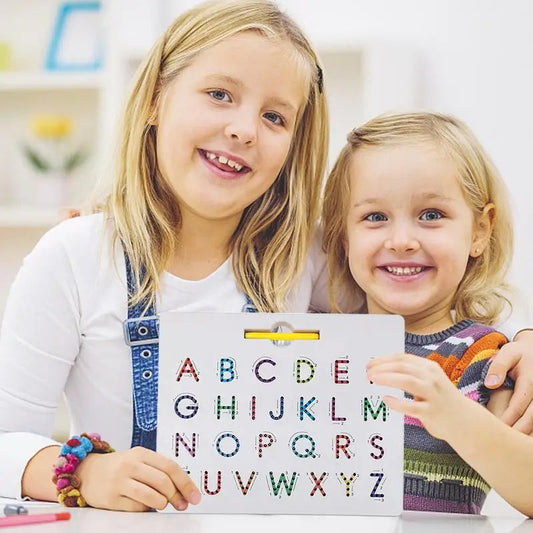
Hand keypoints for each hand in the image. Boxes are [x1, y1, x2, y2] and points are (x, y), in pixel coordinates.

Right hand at [76, 446, 200, 510]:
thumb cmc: (120, 467)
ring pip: (151, 496)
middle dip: (177, 496)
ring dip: (162, 502)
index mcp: (141, 453)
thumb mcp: (139, 461)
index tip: (195, 496)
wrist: (87, 472)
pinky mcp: (111, 499)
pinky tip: (145, 505)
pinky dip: (146, 509)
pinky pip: (136, 507)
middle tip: (181, 504)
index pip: (170, 467)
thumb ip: (159, 471)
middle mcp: (130, 465)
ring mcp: (119, 482)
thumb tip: (184, 491)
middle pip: (163, 482)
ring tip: (162, 503)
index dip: (185, 483)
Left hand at [366, 353, 466, 440]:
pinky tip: (386, 400)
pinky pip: (410, 406)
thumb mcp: (429, 380)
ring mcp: (433, 394)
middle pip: (402, 367)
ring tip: (372, 380)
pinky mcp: (431, 412)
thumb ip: (411, 373)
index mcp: (429, 367)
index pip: (403, 358)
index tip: (369, 364)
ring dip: (387, 379)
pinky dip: (396, 402)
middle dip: (382, 368)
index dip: (384, 360)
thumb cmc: (440, 399)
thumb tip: (381, 369)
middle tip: (367, 373)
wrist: (465, 422)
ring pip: (407, 381)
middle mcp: (432, 378)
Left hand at [484, 330, 532, 433]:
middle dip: (520, 430)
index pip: (520, 403)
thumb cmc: (518, 354)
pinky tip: (523, 436)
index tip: (499, 427)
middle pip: (532, 416)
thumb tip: (490, 384)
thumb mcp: (507, 353)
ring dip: (528, 432)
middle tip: (507, 443)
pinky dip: (532, 427)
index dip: (510, 416)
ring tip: (514, 443)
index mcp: (530, 380)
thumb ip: (498, 367)